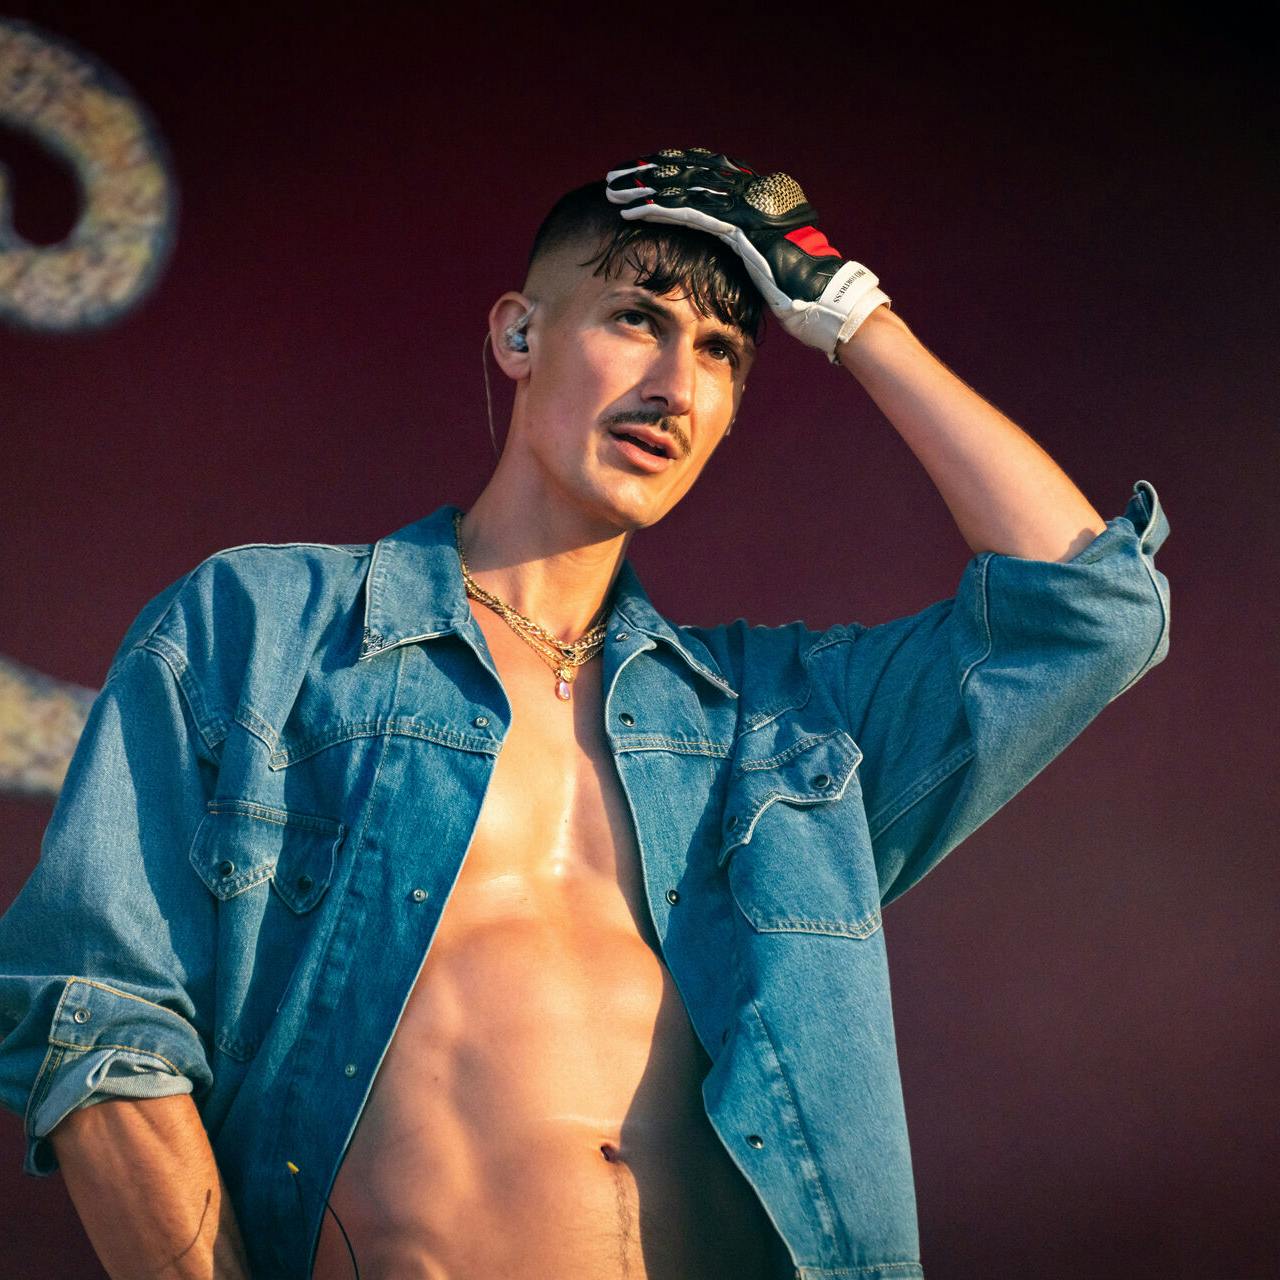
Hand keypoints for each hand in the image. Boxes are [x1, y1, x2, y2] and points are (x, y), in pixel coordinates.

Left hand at [606, 147, 889, 360]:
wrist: (825, 301)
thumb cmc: (800, 293)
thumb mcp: (764, 263)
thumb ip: (742, 250)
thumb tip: (723, 255)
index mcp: (757, 196)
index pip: (705, 174)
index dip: (671, 173)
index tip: (641, 176)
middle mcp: (753, 192)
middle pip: (691, 172)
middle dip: (651, 173)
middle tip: (617, 174)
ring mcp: (748, 207)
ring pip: (686, 186)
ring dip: (646, 187)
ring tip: (615, 188)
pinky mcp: (740, 228)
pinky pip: (691, 212)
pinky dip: (660, 208)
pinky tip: (634, 209)